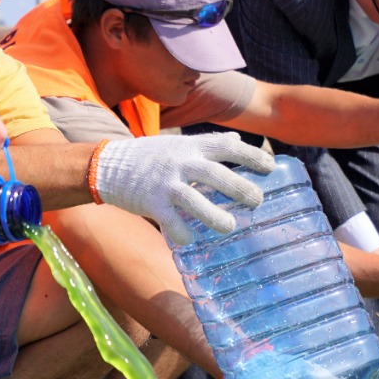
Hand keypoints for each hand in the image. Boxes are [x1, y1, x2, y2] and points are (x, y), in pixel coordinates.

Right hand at [93, 132, 274, 244]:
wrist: (108, 165)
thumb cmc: (151, 156)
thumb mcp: (180, 144)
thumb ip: (209, 144)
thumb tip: (238, 139)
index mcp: (191, 147)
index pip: (226, 147)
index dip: (251, 156)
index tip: (271, 168)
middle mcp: (180, 163)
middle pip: (215, 175)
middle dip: (239, 188)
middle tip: (257, 201)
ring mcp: (165, 183)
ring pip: (193, 200)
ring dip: (214, 216)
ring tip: (229, 227)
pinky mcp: (150, 203)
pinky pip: (170, 221)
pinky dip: (182, 232)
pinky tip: (190, 239)